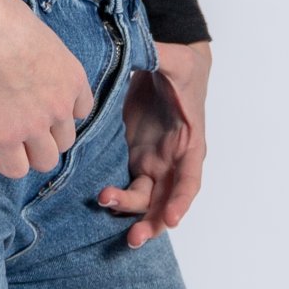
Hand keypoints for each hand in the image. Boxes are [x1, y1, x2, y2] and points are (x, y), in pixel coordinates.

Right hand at [0, 0, 94, 180]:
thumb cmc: (4, 20)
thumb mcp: (45, 40)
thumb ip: (48, 66)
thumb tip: (33, 73)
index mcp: (74, 79)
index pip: (80, 112)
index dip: (59, 113)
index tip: (39, 106)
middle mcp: (61, 106)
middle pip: (65, 142)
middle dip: (46, 137)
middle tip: (21, 124)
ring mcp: (35, 124)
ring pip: (46, 161)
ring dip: (29, 154)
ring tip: (10, 140)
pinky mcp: (6, 136)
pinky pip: (16, 169)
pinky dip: (7, 163)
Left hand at [99, 38, 211, 246]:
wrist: (168, 62)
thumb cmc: (179, 63)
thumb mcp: (172, 58)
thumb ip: (158, 57)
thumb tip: (143, 50)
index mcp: (190, 142)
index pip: (189, 179)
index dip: (181, 200)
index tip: (171, 218)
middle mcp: (173, 159)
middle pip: (165, 200)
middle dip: (152, 222)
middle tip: (133, 238)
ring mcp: (153, 160)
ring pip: (144, 198)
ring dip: (129, 212)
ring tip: (104, 206)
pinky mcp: (134, 156)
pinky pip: (127, 185)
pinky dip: (116, 199)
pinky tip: (98, 202)